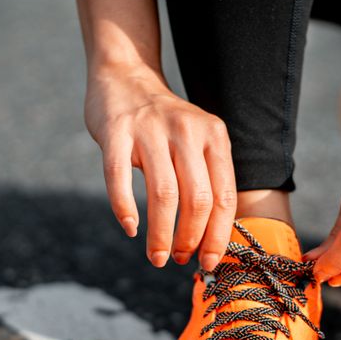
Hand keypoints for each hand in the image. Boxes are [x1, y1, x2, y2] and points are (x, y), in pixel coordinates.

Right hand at [84, 63, 237, 271]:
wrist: (125, 78)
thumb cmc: (164, 125)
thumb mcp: (198, 140)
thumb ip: (207, 178)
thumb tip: (211, 240)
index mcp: (214, 136)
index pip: (224, 196)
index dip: (217, 235)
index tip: (208, 261)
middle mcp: (187, 130)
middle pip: (198, 199)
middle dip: (190, 239)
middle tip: (178, 259)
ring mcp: (150, 129)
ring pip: (164, 194)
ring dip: (161, 234)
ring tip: (157, 256)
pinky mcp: (116, 131)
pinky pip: (120, 177)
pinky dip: (124, 208)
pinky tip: (129, 227)